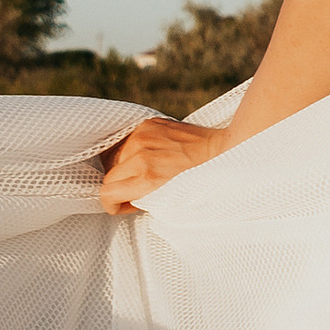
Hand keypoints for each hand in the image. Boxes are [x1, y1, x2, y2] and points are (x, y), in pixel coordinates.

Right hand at [98, 118, 225, 215]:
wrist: (223, 151)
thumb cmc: (201, 181)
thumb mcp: (171, 202)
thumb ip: (142, 199)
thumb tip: (124, 199)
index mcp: (147, 176)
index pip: (107, 193)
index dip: (112, 204)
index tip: (122, 205)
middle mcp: (140, 153)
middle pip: (109, 176)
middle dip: (119, 188)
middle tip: (136, 192)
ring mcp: (143, 135)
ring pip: (115, 157)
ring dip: (126, 168)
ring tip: (146, 173)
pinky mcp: (149, 124)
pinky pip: (128, 141)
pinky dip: (135, 151)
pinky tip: (152, 156)